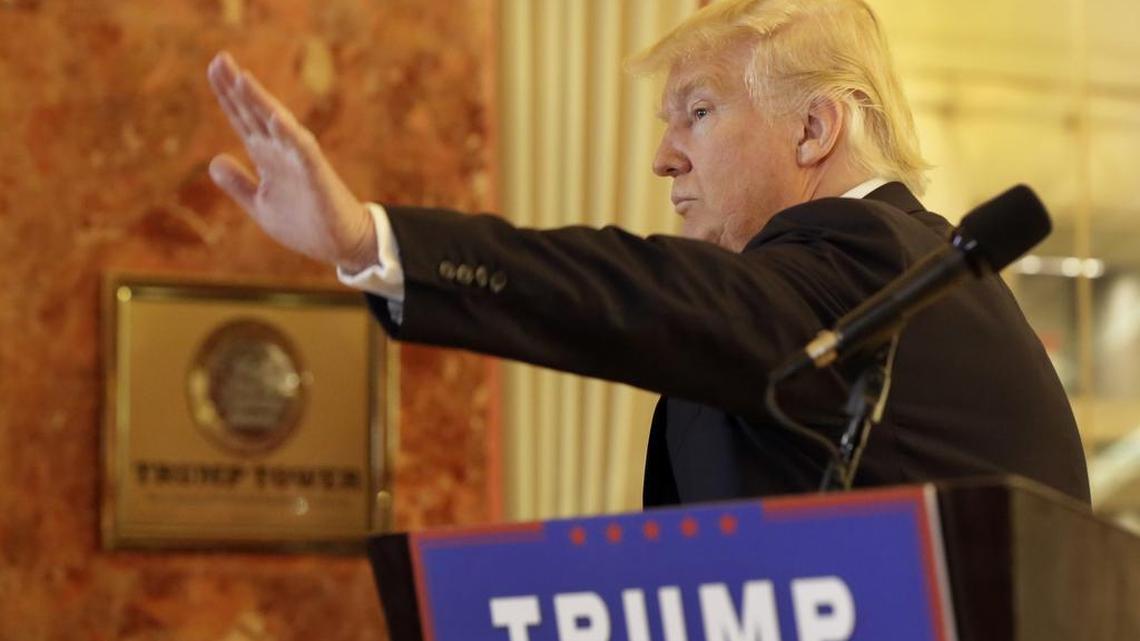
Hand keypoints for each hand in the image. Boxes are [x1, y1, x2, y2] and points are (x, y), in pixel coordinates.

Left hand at [206, 52, 377, 271]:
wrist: (342, 244)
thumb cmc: (305, 223)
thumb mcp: (260, 205)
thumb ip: (238, 183)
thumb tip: (214, 160)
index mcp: (268, 158)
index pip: (244, 120)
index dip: (228, 96)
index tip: (213, 68)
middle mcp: (283, 153)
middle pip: (256, 115)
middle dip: (237, 89)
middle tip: (219, 59)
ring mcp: (300, 162)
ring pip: (279, 126)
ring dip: (262, 103)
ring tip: (243, 79)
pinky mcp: (318, 177)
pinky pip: (304, 152)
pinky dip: (290, 134)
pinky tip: (276, 117)